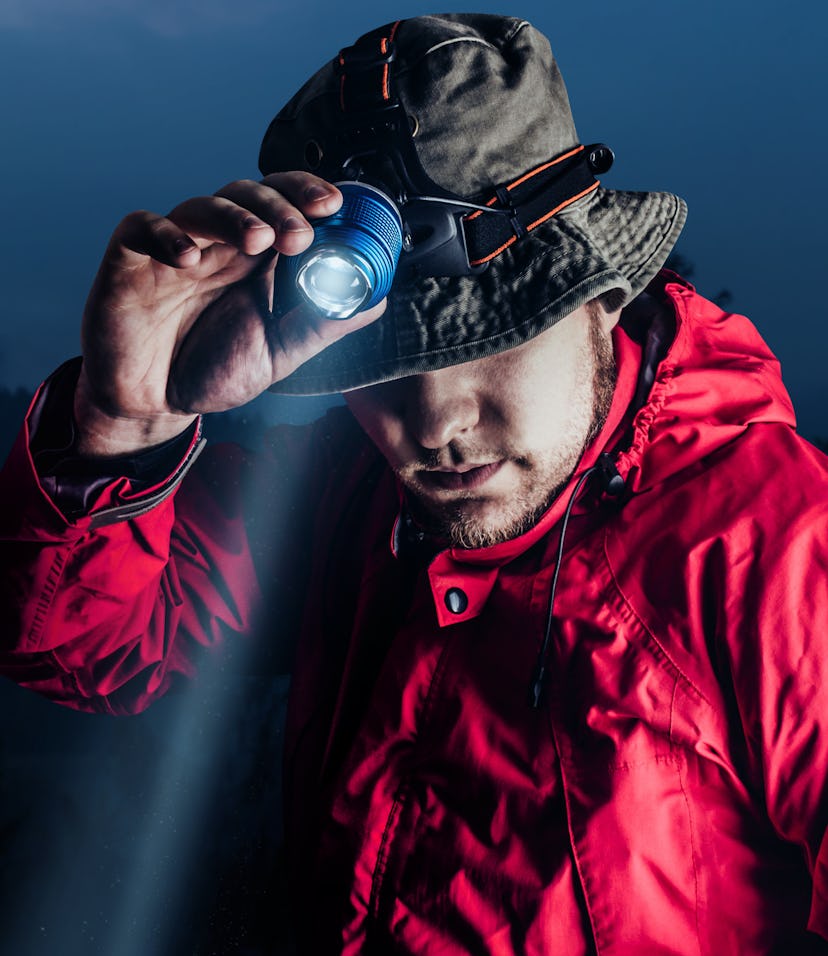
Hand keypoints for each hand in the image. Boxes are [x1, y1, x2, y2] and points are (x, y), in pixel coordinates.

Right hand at [75, 172, 385, 455]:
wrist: (154, 403)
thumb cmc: (214, 370)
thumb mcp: (280, 353)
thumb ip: (322, 324)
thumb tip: (374, 300)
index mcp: (257, 261)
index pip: (285, 207)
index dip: (307, 195)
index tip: (335, 205)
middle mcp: (219, 246)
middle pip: (249, 196)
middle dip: (279, 206)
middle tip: (300, 234)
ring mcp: (176, 247)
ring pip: (203, 206)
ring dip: (234, 216)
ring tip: (259, 241)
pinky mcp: (131, 258)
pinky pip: (144, 227)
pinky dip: (168, 235)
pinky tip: (188, 258)